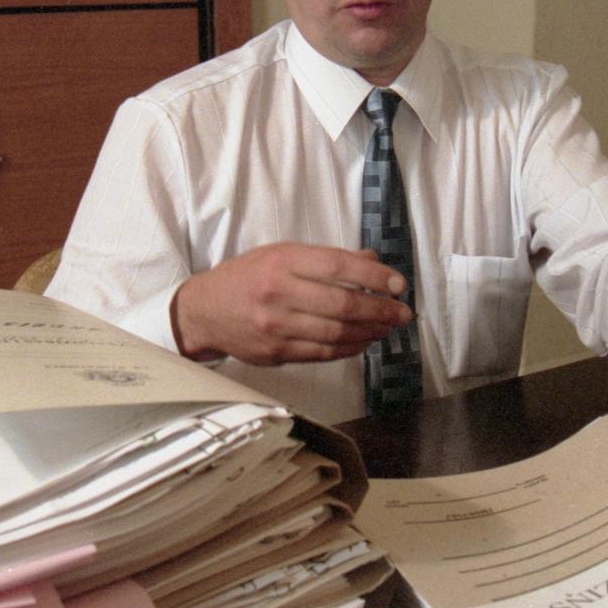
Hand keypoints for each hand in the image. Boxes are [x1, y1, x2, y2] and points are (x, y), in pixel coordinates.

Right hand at [171, 242, 412, 364]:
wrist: (204, 311)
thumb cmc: (247, 277)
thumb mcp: (281, 253)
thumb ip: (326, 258)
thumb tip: (371, 262)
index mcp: (282, 261)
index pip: (338, 267)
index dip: (374, 277)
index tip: (398, 284)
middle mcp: (279, 293)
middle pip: (342, 304)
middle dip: (381, 310)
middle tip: (403, 312)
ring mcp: (277, 326)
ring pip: (336, 333)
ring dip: (370, 332)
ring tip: (388, 327)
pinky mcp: (276, 352)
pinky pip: (323, 353)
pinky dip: (349, 349)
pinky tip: (364, 341)